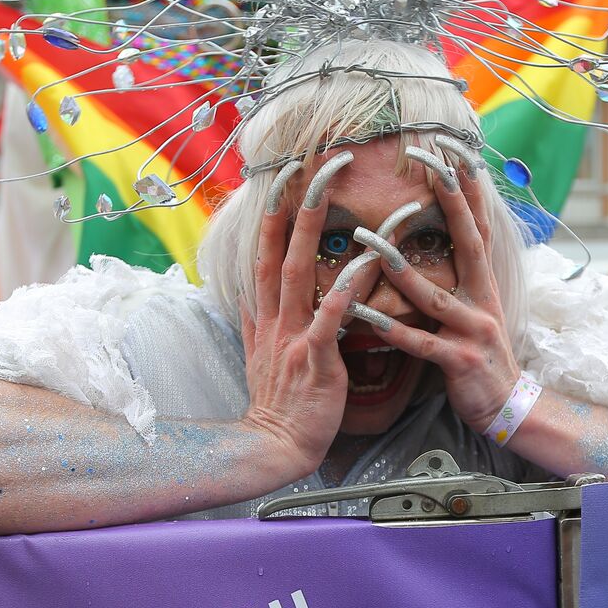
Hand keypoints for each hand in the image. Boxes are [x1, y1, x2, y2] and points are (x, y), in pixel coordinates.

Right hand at [238, 176, 381, 479]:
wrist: (274, 447)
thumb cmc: (280, 404)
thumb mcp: (262, 354)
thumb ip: (260, 320)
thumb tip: (252, 293)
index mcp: (267, 316)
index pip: (265, 252)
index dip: (273, 212)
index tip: (284, 173)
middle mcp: (276, 318)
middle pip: (278, 248)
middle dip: (292, 202)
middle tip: (308, 160)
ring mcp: (292, 337)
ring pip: (298, 271)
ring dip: (310, 227)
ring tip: (325, 186)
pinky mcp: (313, 361)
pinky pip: (327, 322)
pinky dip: (340, 294)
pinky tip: (356, 267)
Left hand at [367, 164, 519, 432]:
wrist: (509, 407)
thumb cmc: (481, 355)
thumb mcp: (477, 308)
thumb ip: (461, 275)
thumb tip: (448, 237)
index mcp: (482, 283)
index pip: (477, 225)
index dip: (468, 187)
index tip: (454, 150)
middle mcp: (482, 298)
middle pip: (469, 241)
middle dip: (452, 202)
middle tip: (434, 166)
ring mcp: (474, 330)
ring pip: (434, 295)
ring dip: (401, 268)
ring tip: (371, 241)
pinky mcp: (461, 362)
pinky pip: (423, 345)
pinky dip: (397, 332)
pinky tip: (371, 318)